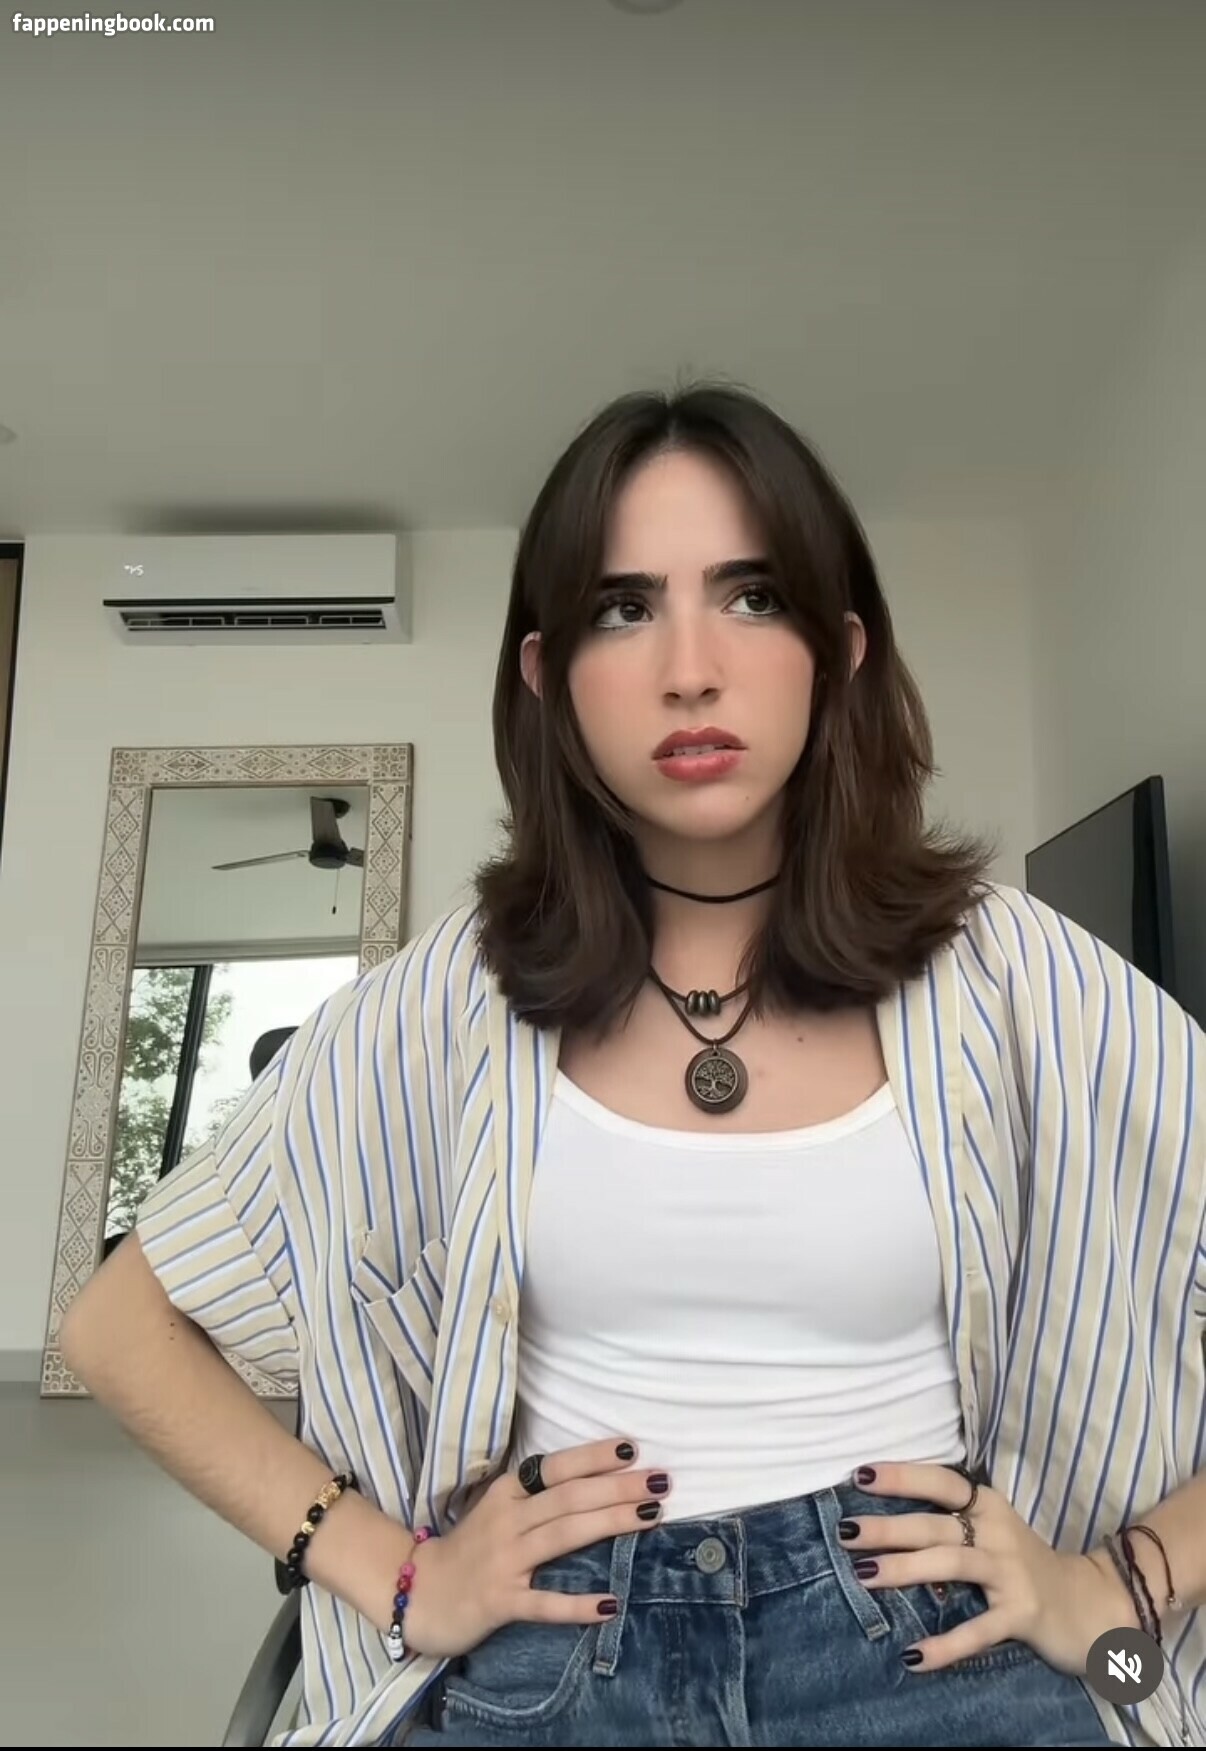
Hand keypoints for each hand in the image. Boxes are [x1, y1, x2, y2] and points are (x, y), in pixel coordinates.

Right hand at [399, 1438, 668, 1658]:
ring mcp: (504, 1560)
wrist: (416, 1593)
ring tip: (650, 1516)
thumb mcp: (499, 1510)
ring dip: (610, 1523)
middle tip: (661, 1480)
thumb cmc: (469, 1549)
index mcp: (507, 1492)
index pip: (556, 1467)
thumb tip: (593, 1481)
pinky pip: (544, 1602)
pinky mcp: (500, 1601)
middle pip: (569, 1497)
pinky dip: (577, 1604)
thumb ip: (537, 1496)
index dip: (594, 1456)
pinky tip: (610, 1604)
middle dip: (618, 1487)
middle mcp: (507, 1519)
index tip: (633, 1447)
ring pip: (564, 1535)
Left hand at [843, 1462, 1138, 1673]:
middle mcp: (998, 1532)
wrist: (1090, 1605)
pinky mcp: (1022, 1614)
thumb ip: (948, 1522)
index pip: (941, 1481)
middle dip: (888, 1528)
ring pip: (951, 1564)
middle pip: (935, 1525)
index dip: (901, 1476)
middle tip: (845, 1532)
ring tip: (864, 1576)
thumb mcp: (990, 1532)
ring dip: (905, 1569)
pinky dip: (945, 1644)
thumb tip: (883, 1520)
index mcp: (988, 1505)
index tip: (859, 1476)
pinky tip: (914, 1656)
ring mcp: (1012, 1572)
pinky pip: (978, 1630)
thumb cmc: (1023, 1565)